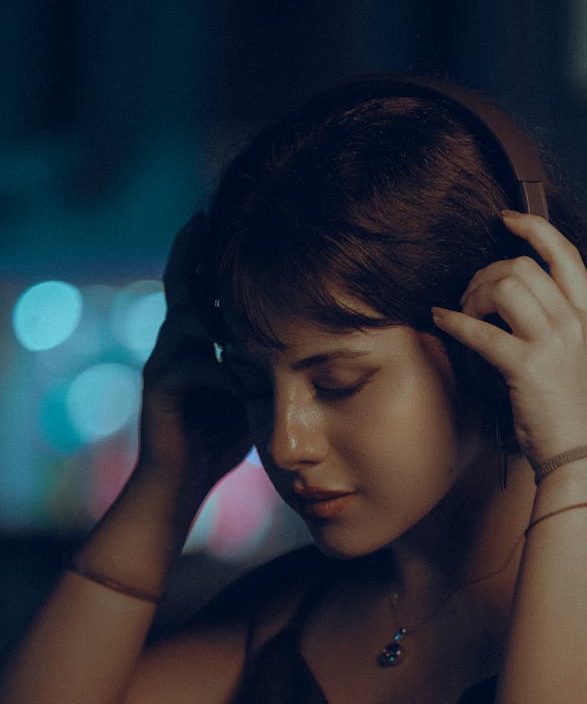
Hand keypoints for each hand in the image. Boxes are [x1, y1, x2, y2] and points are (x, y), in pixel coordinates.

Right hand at [139, 214, 253, 494]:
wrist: (179, 484)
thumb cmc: (217, 440)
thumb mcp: (249, 392)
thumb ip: (264, 362)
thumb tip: (308, 340)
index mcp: (194, 340)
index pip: (199, 284)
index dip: (209, 253)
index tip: (228, 221)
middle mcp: (174, 343)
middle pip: (182, 284)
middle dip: (196, 251)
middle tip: (212, 218)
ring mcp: (164, 364)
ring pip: (186, 317)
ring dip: (216, 304)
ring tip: (241, 287)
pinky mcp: (161, 391)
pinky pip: (194, 365)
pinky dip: (223, 365)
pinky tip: (245, 372)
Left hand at [431, 212, 586, 466]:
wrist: (583, 455)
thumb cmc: (574, 413)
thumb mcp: (580, 360)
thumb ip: (560, 329)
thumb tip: (520, 306)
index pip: (565, 255)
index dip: (534, 229)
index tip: (507, 219)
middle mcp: (575, 323)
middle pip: (522, 267)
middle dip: (487, 273)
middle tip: (470, 294)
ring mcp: (553, 344)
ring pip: (504, 287)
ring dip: (473, 295)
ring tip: (464, 314)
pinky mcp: (526, 367)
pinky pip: (480, 330)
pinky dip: (454, 322)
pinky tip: (440, 320)